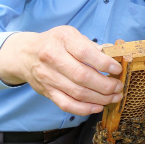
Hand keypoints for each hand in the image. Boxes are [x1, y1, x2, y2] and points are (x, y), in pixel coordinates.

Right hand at [0, 26, 123, 115]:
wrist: (25, 54)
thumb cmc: (55, 43)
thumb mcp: (72, 35)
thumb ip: (92, 46)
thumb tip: (114, 56)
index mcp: (63, 39)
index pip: (85, 53)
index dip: (104, 63)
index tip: (117, 69)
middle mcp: (53, 57)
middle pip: (82, 76)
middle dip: (106, 85)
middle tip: (119, 86)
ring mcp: (48, 77)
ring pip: (77, 93)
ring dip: (100, 98)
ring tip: (114, 97)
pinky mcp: (47, 92)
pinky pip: (66, 104)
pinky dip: (84, 109)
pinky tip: (98, 107)